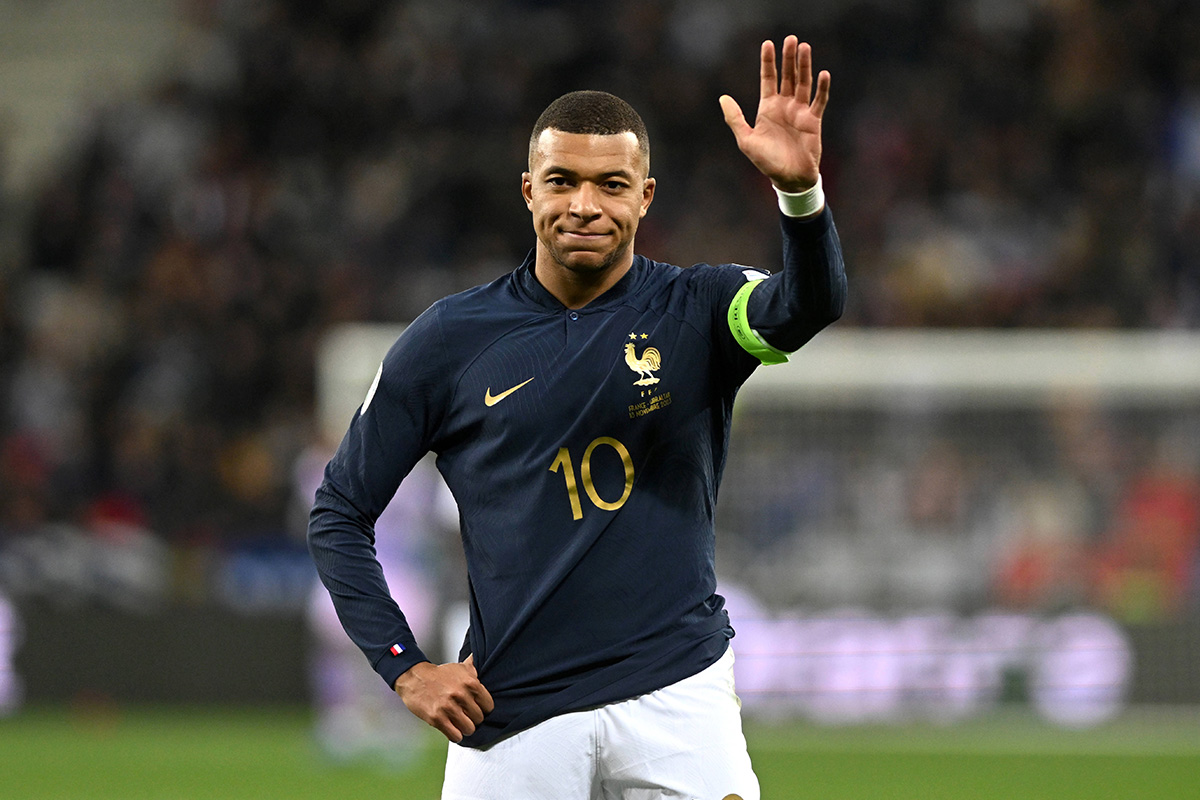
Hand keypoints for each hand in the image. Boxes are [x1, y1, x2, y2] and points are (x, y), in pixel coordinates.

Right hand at [393, 654, 494, 742]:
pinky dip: (455, 735)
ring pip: (469, 729)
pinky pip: (455, 736)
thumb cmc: (439, 675)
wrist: (415, 678)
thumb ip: (474, 670)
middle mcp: (461, 695)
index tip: (478, 709)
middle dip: (473, 719)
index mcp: (470, 683)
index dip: (484, 709)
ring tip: (460, 724)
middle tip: (467, 716)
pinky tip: (452, 729)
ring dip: (465, 728)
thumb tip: (484, 664)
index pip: (489, 706)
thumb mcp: (460, 668)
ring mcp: (448, 707)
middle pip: (479, 719)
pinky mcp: (437, 718)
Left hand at [719, 36, 830, 192]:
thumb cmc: (767, 162)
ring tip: (804, 48)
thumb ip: (735, 119)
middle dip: (788, 58)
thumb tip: (723, 98)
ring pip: (803, 83)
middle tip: (790, 39)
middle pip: (787, 76)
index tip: (768, 44)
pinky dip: (822, 88)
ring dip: (804, 66)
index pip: (768, 79)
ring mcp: (800, 112)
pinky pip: (819, 101)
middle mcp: (784, 106)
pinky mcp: (813, 121)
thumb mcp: (746, 140)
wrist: (789, 179)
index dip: (768, 62)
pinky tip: (823, 74)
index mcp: (767, 108)